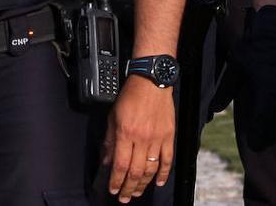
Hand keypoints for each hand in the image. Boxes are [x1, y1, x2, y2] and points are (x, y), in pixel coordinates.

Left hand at [102, 75, 174, 202]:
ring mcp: (157, 139)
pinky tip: (159, 182)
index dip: (116, 180)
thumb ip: (110, 139)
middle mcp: (142, 138)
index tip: (113, 189)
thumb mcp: (113, 116)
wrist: (151, 82)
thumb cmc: (131, 96)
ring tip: (137, 192)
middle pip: (135, 171)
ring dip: (143, 184)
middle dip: (128, 187)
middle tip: (124, 197)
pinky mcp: (169, 137)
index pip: (120, 164)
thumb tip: (107, 159)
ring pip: (150, 169)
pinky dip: (164, 173)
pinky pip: (167, 160)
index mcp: (126, 133)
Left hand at [236, 5, 275, 148]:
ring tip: (264, 128)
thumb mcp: (234, 70)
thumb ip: (223, 93)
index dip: (256, 139)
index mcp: (268, 95)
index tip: (250, 141)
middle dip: (266, 137)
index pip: (263, 130)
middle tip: (255, 135)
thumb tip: (212, 111)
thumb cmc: (252, 51)